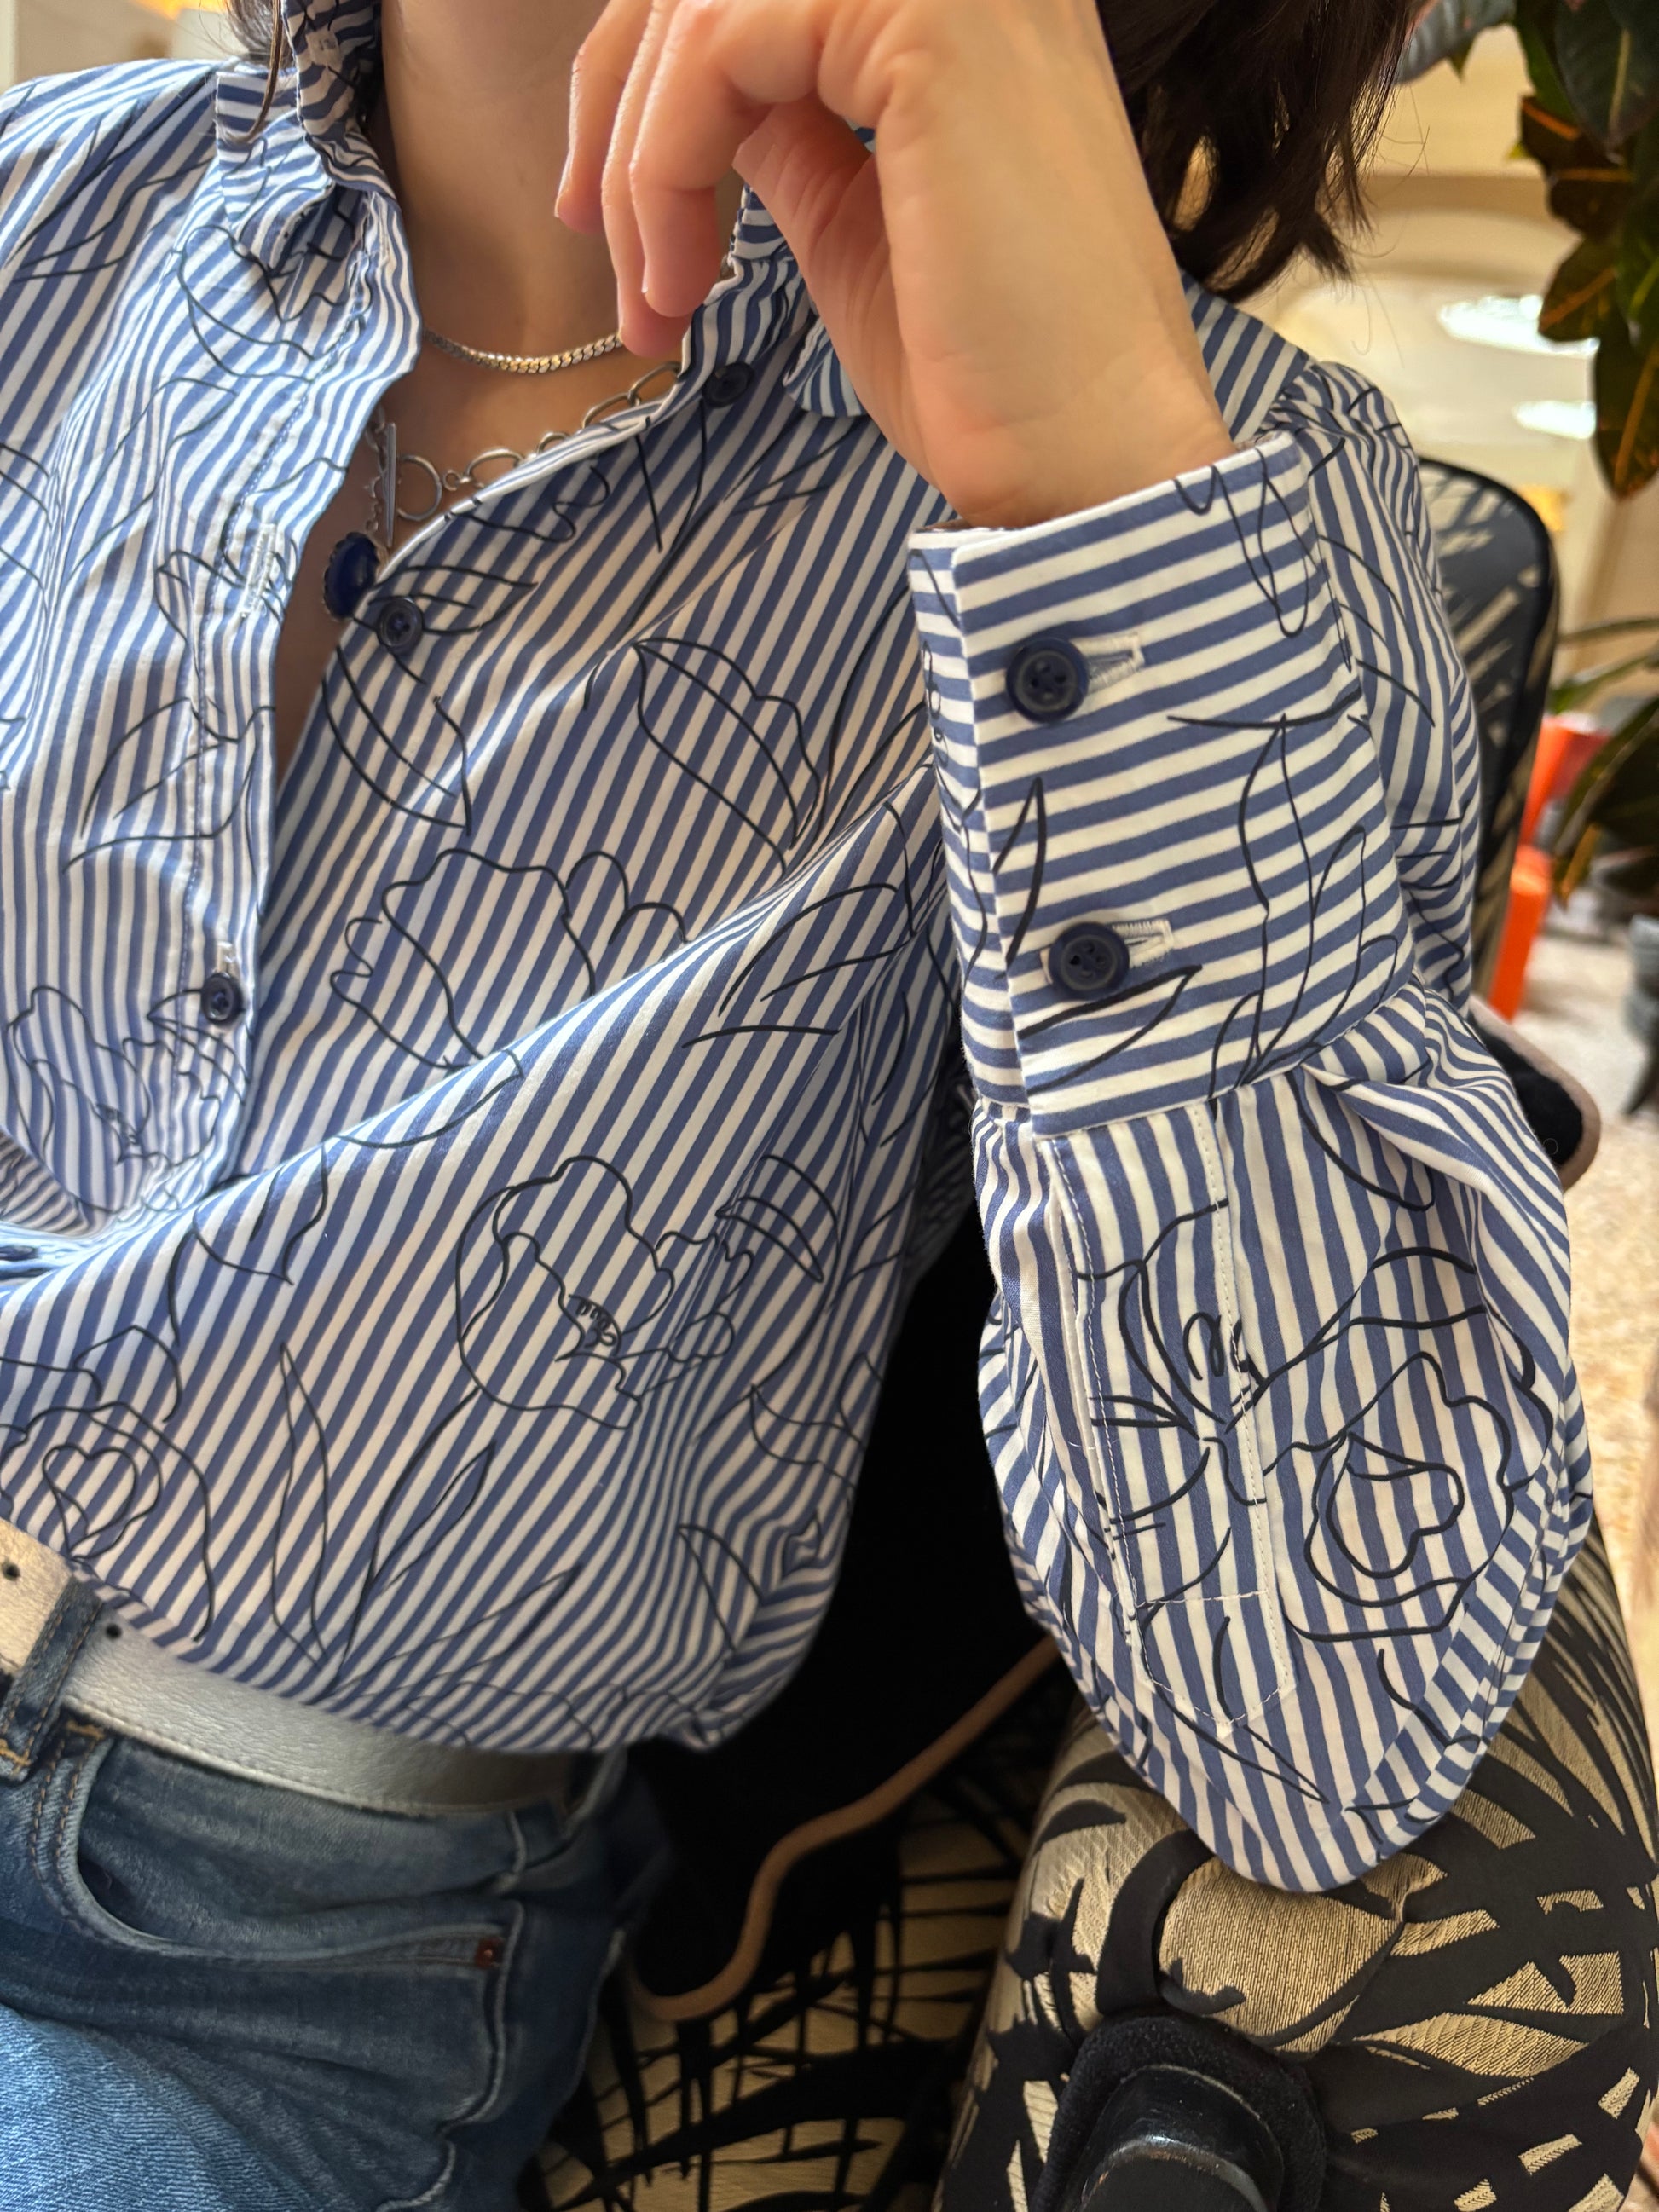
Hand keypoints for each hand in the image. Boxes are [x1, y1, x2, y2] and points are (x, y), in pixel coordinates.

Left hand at [556, 0, 1235, 528]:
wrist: (1082, 457)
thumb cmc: (985, 373)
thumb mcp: (849, 219)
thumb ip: (784, 132)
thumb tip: (696, 97)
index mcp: (960, 4)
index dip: (644, 74)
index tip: (600, 208)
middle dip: (618, 103)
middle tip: (593, 241)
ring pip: (703, 8)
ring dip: (642, 161)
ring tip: (659, 298)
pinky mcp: (931, 23)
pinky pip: (721, 47)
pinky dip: (667, 170)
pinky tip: (684, 282)